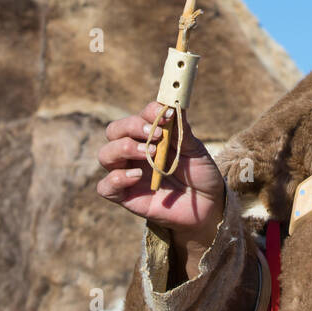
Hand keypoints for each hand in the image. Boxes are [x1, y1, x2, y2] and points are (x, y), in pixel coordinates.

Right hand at [96, 102, 225, 245]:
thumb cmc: (199, 173)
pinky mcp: (125, 196)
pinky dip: (116, 178)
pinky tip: (137, 176)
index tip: (166, 115)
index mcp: (149, 136)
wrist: (207, 205)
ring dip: (124, 148)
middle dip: (130, 127)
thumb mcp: (195, 150)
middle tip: (155, 134)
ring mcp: (128, 173)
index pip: (137, 116)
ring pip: (105, 155)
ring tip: (149, 153)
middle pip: (114, 131)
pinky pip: (105, 186)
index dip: (148, 112)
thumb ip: (182, 130)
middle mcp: (134, 152)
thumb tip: (176, 104)